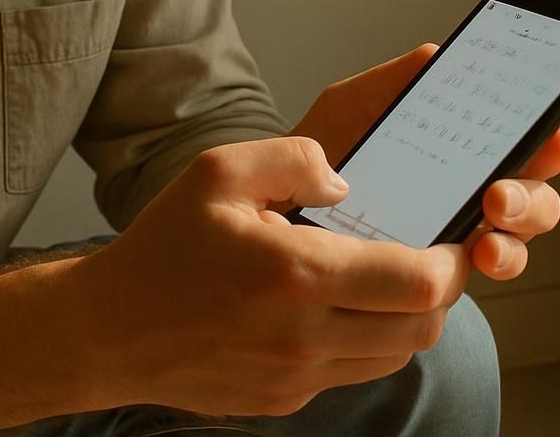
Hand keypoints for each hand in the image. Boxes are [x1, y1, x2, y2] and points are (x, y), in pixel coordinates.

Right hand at [71, 136, 469, 416]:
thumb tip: (347, 184)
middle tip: (429, 257)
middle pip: (422, 328)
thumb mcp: (218, 172)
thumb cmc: (163, 249)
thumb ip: (294, 159)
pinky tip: (337, 308)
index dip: (451, 262)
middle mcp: (304, 337)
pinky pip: (352, 373)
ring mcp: (296, 378)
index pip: (417, 284)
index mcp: (297, 275)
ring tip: (387, 281)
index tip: (450, 239)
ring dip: (406, 321)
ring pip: (394, 357)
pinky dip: (364, 343)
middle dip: (439, 293)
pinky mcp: (285, 400)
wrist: (108, 332)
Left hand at [290, 44, 559, 281]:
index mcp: (468, 140)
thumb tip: (437, 55)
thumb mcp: (353, 106)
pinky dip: (484, 269)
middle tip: (498, 196)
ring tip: (484, 243)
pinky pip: (479, 274)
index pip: (529, 135)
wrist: (278, 205)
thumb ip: (394, 82)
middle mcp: (478, 186)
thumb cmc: (327, 148)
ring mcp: (465, 231)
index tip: (550, 136)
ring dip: (514, 240)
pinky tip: (464, 264)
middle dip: (532, 196)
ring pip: (519, 239)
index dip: (552, 134)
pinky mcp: (442, 271)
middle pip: (539, 192)